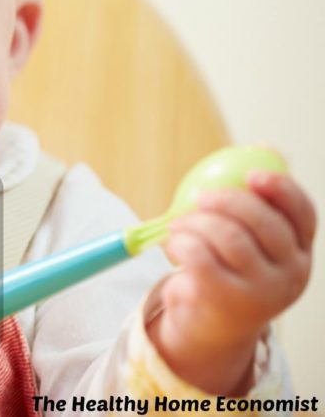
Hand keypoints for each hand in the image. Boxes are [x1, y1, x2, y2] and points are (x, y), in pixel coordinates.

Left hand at [149, 170, 315, 394]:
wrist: (209, 328)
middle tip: (199, 196)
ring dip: (194, 222)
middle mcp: (291, 274)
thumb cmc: (227, 270)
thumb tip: (266, 148)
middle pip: (263, 223)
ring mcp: (262, 292)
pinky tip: (173, 246)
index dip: (281, 190)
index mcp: (300, 253)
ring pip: (228, 237)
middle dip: (226, 201)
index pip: (303, 215)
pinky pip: (200, 256)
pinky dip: (180, 243)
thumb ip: (256, 200)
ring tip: (177, 226)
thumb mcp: (248, 241)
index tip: (252, 174)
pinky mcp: (227, 302)